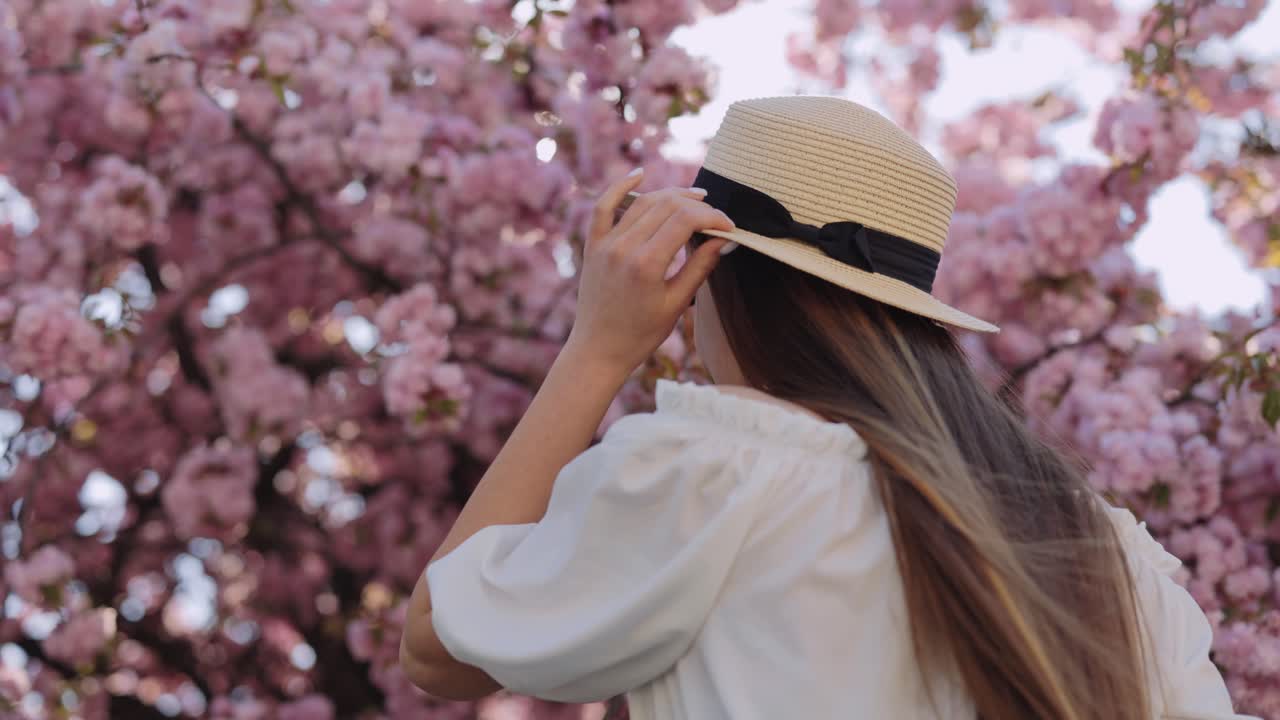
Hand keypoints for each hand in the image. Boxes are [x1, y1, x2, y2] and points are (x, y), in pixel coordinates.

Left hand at [565, 168, 735, 373]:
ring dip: (671, 195)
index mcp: (647, 264)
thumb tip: (724, 241)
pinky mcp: (593, 246)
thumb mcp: (676, 303)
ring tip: (694, 198)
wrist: (598, 350)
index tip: (729, 227)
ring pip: (643, 203)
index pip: (686, 220)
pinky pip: (603, 207)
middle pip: (667, 205)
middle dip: (697, 205)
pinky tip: (640, 175)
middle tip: (715, 214)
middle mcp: (624, 247)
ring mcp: (605, 244)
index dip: (712, 217)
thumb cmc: (641, 334)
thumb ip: (699, 267)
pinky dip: (620, 188)